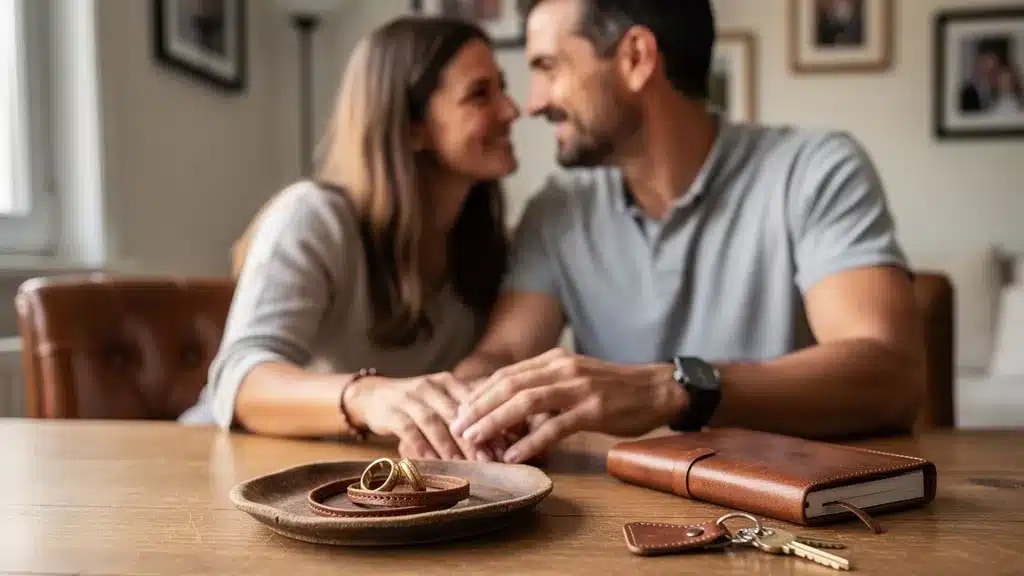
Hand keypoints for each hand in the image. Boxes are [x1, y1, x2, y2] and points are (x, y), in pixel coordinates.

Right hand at [346, 371, 494, 460]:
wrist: (371, 395)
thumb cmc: (416, 405)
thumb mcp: (441, 401)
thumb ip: (465, 415)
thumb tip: (502, 440)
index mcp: (448, 382)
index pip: (473, 403)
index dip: (489, 425)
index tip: (503, 448)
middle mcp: (431, 386)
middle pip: (456, 413)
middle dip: (473, 438)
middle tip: (488, 460)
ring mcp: (409, 397)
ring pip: (433, 421)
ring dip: (449, 445)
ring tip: (463, 465)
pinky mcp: (390, 411)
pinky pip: (408, 429)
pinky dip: (422, 446)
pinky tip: (432, 462)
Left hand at [449, 349, 685, 462]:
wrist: (658, 389)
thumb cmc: (614, 389)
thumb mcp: (575, 378)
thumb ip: (545, 387)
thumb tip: (510, 410)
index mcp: (554, 359)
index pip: (506, 374)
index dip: (480, 393)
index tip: (460, 412)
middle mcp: (562, 368)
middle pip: (509, 385)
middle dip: (478, 407)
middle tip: (458, 428)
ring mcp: (578, 388)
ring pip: (526, 402)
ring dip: (496, 422)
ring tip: (475, 439)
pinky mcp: (594, 410)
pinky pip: (555, 427)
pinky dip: (530, 441)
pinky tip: (514, 455)